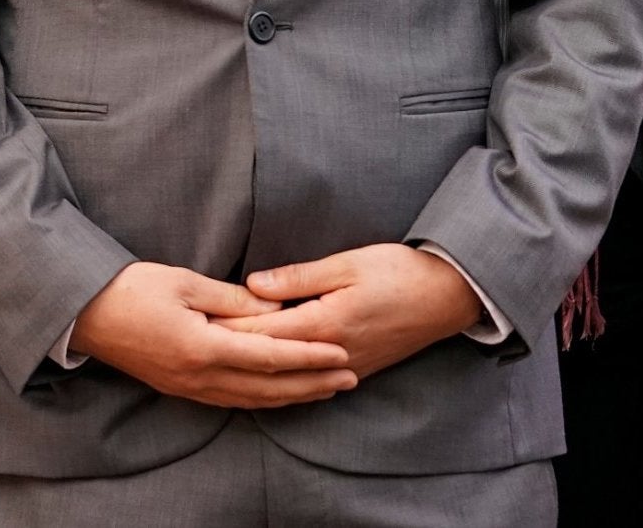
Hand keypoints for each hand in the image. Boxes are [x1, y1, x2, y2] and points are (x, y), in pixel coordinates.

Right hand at [68, 261, 357, 408]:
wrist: (82, 314)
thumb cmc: (129, 289)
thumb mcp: (182, 281)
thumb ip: (231, 298)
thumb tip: (274, 309)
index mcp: (202, 347)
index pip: (270, 356)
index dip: (310, 356)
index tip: (342, 353)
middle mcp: (200, 377)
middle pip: (269, 387)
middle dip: (313, 383)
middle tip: (351, 377)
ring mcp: (189, 388)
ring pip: (254, 400)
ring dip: (294, 395)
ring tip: (326, 389)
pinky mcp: (180, 389)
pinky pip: (233, 401)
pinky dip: (264, 399)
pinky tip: (279, 394)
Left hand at [218, 245, 484, 380]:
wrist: (452, 296)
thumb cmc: (399, 272)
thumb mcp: (346, 264)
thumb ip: (297, 278)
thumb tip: (253, 285)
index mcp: (325, 325)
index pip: (262, 332)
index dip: (226, 329)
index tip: (192, 324)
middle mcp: (334, 353)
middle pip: (270, 356)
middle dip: (231, 348)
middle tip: (190, 343)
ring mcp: (348, 365)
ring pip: (290, 373)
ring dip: (256, 364)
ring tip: (216, 358)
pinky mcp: (359, 366)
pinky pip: (312, 377)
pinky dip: (284, 374)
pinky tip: (263, 371)